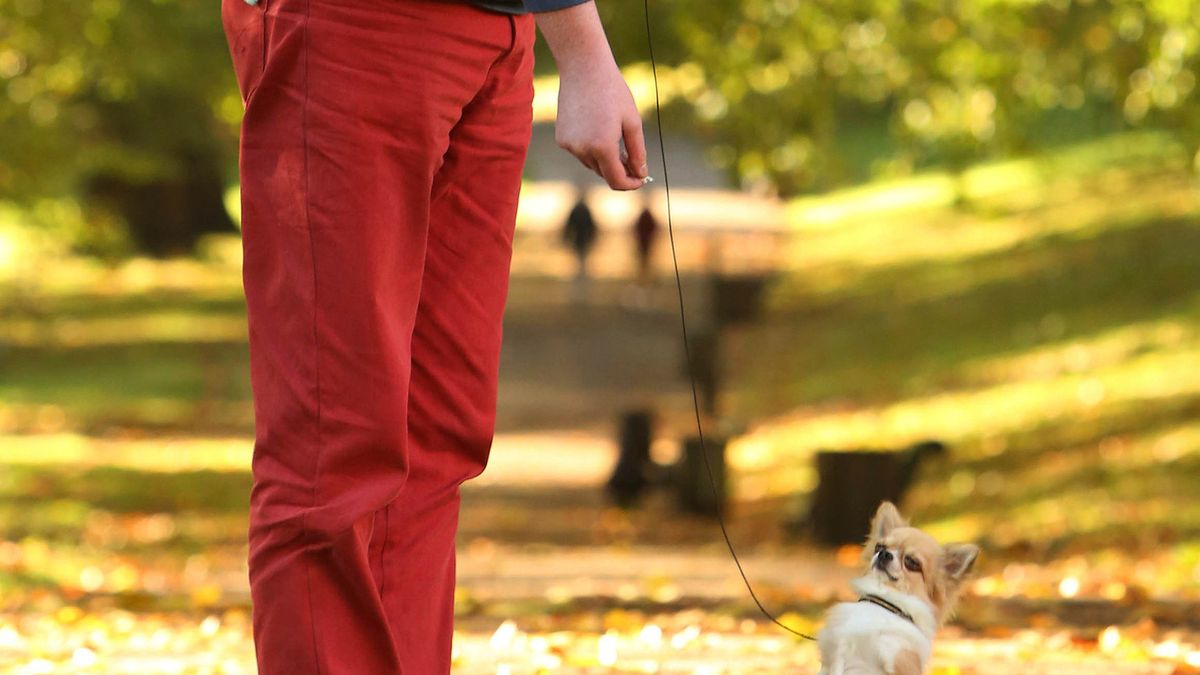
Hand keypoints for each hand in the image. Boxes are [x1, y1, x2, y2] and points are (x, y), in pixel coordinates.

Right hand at [555, 63, 647, 190]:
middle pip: (604, 173)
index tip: (641, 179)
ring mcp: (569, 145)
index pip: (617, 181)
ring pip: (592, 164)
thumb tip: (641, 173)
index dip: (631, 184)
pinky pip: (580, 152)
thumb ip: (637, 151)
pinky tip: (596, 127)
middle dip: (620, 170)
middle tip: (633, 159)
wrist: (584, 68)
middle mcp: (583, 150)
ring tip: (615, 137)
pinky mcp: (561, 138)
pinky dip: (590, 148)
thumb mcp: (632, 121)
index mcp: (603, 147)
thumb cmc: (613, 91)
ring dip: (605, 158)